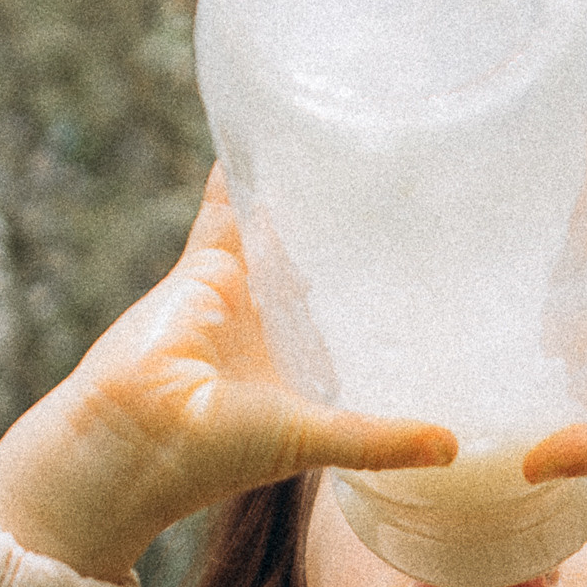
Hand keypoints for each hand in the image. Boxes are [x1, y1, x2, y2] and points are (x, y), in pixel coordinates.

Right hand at [0, 170, 454, 581]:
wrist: (132, 437)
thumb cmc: (218, 453)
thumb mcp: (314, 442)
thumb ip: (379, 440)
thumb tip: (453, 450)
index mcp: (306, 371)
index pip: (358, 324)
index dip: (391, 297)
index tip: (441, 266)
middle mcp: (276, 330)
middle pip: (325, 271)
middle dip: (358, 238)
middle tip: (413, 192)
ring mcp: (240, 295)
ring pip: (281, 234)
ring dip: (306, 199)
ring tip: (356, 153)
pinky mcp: (205, 267)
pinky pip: (228, 209)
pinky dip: (243, 174)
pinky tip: (270, 132)